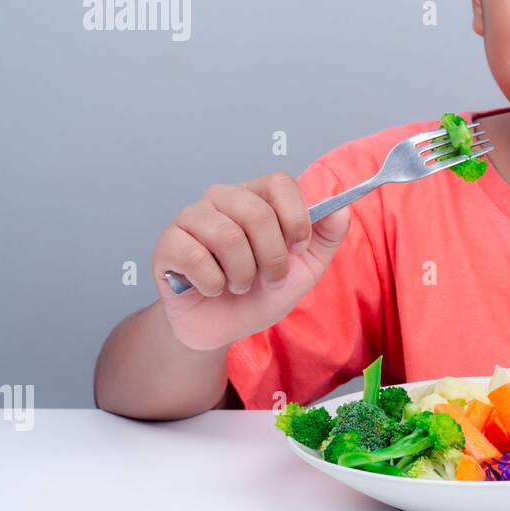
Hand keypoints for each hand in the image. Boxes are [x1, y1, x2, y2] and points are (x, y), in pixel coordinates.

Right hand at [152, 173, 350, 350]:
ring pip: (228, 237)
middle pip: (257, 212)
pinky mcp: (167, 244)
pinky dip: (214, 284)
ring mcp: (191, 218)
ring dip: (243, 275)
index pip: (280, 182)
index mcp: (256, 197)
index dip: (295, 217)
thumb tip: (341, 208)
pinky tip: (212, 289)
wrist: (223, 328)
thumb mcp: (305, 269)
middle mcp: (222, 198)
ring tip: (239, 285)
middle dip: (273, 258)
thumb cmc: (261, 293)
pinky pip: (196, 258)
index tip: (299, 248)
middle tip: (269, 279)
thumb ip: (327, 237)